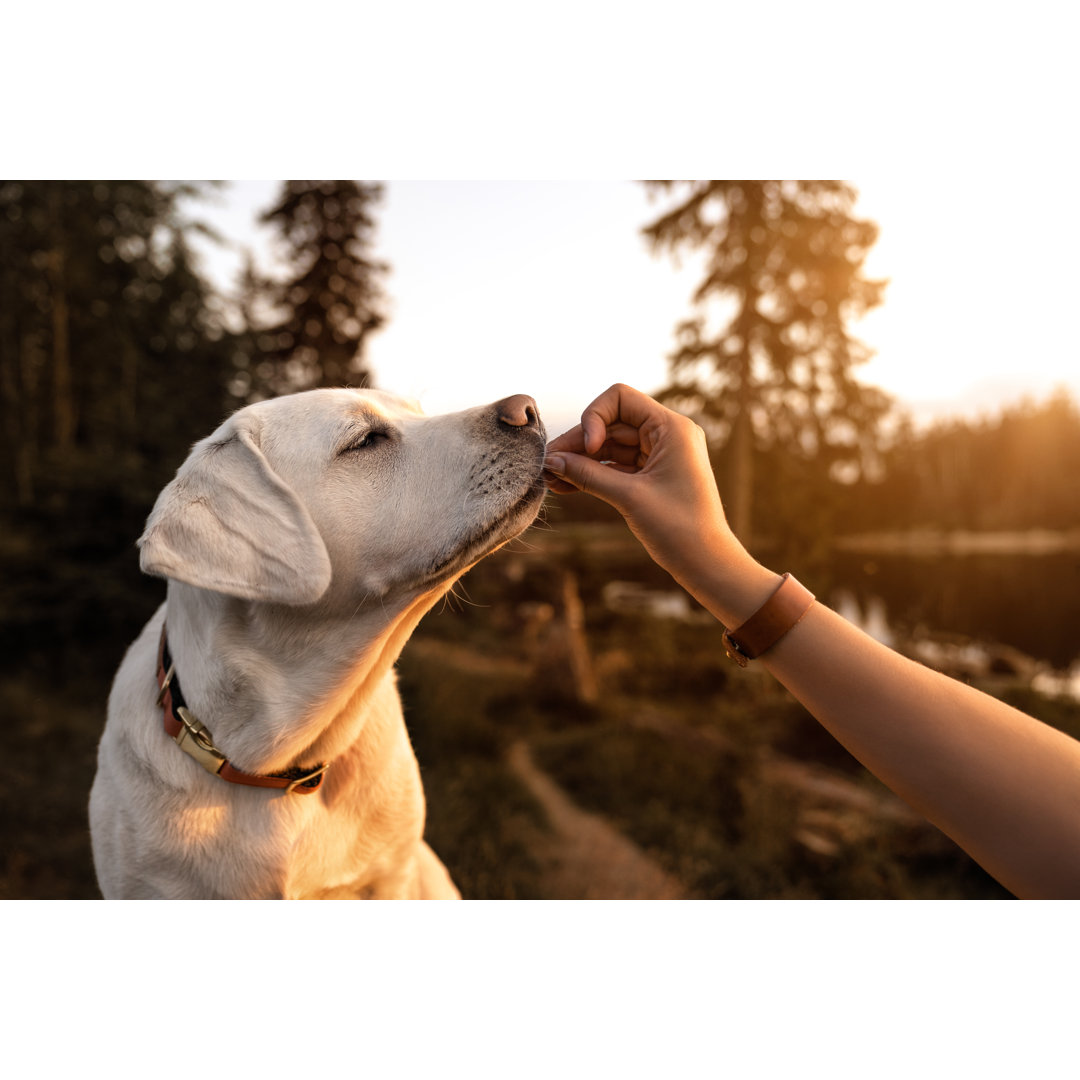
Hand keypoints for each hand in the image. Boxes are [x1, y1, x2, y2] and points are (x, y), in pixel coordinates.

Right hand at [543, 384, 753, 596]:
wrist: (706, 563)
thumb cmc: (679, 528)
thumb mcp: (629, 497)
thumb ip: (588, 475)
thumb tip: (551, 461)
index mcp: (672, 428)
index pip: (620, 399)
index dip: (595, 417)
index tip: (588, 448)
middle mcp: (667, 435)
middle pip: (611, 424)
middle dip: (579, 443)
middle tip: (547, 464)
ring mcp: (659, 455)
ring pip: (610, 446)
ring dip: (581, 460)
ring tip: (550, 478)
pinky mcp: (652, 476)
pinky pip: (616, 466)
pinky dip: (593, 474)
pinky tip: (565, 485)